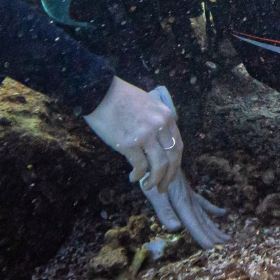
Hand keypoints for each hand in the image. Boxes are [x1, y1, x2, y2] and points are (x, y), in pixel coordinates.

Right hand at [84, 78, 182, 194]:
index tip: (171, 173)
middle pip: (172, 158)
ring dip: (155, 180)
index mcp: (166, 116)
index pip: (178, 145)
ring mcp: (146, 135)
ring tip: (148, 186)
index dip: (176, 163)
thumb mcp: (149, 105)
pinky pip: (140, 166)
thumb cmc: (122, 98)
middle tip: (163, 187)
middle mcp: (160, 126)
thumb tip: (158, 144)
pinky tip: (133, 178)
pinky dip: (138, 176)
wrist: (101, 92)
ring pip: (159, 166)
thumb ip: (157, 122)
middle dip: (169, 177)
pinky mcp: (129, 143)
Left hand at [144, 171, 229, 248]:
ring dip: (215, 226)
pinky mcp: (188, 191)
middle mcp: (189, 200)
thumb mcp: (155, 194)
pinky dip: (212, 209)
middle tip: (228, 244)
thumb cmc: (153, 177)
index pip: (193, 223)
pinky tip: (222, 213)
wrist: (157, 156)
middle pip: (203, 220)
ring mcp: (190, 195)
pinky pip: (203, 203)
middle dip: (214, 234)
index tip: (212, 247)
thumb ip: (165, 212)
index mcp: (182, 203)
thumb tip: (176, 228)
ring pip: (205, 215)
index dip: (201, 236)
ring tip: (228, 237)